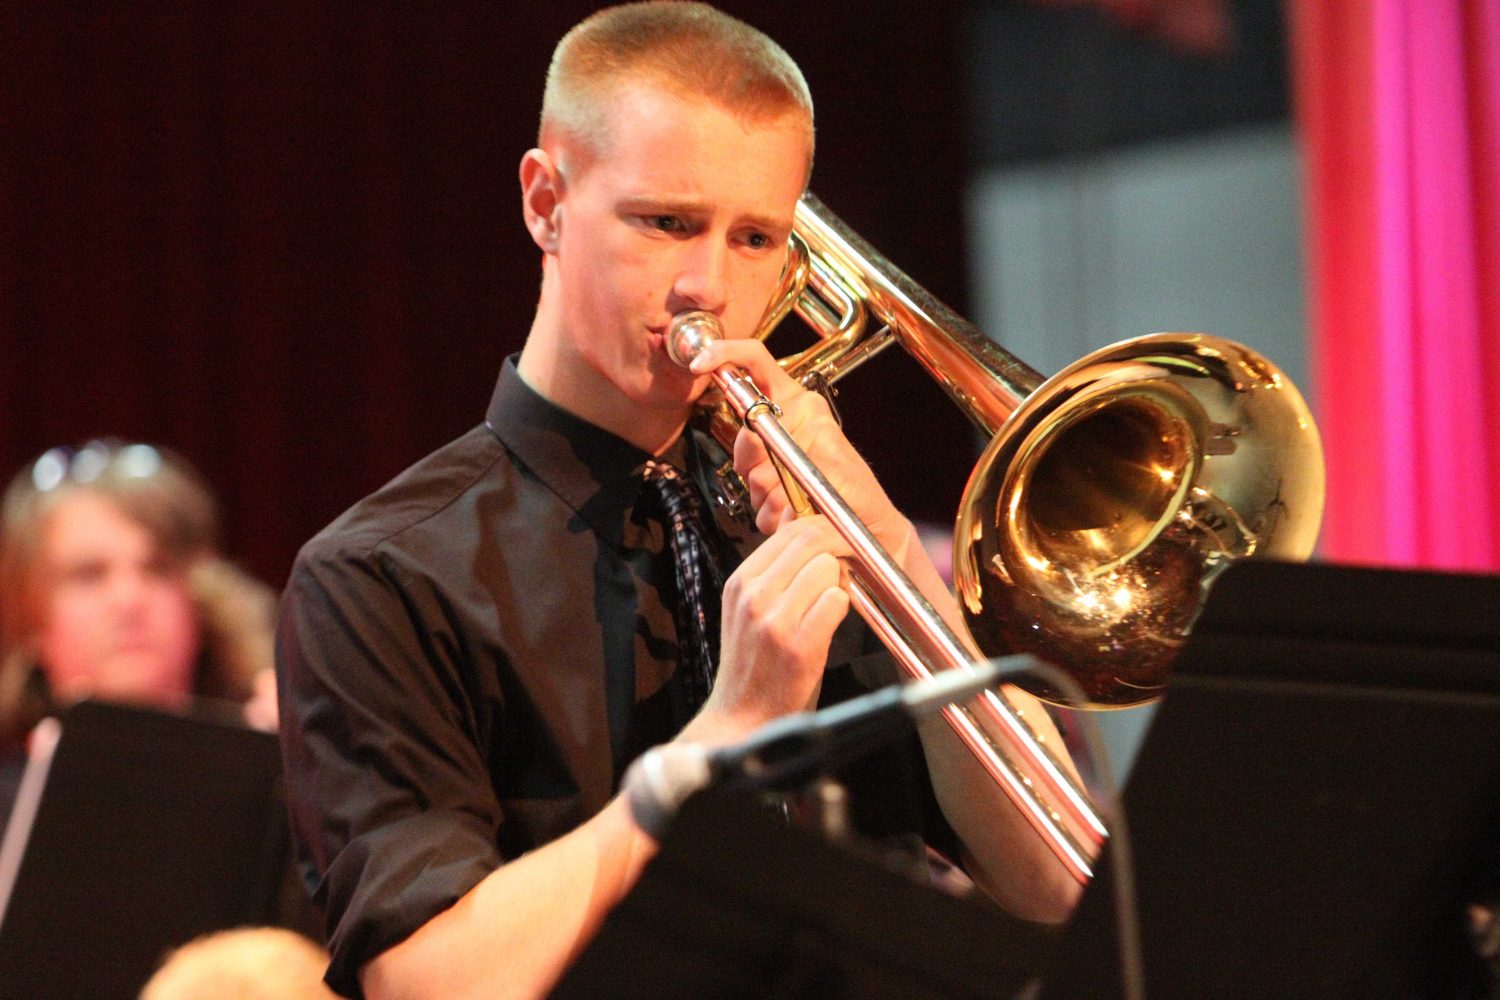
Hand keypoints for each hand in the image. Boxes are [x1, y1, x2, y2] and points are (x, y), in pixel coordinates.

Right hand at [681, 515, 850, 743]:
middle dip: (834, 552)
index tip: (833, 547)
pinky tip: (827, 626)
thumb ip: (775, 576)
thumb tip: (816, 541)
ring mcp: (775, 621)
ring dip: (836, 585)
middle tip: (840, 572)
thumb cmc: (752, 666)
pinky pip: (837, 601)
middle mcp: (753, 596)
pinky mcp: (799, 646)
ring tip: (825, 609)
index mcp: (740, 582)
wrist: (741, 719)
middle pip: (811, 542)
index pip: (789, 532)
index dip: (820, 533)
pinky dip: (840, 610)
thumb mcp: (748, 611)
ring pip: (827, 569)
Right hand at [688, 338, 912, 559]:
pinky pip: (754, 505)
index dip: (726, 355)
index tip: (702, 364)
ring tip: (799, 500)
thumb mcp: (830, 448)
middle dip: (755, 458)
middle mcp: (781, 429)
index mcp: (796, 405)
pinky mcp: (768, 495)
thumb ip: (785, 438)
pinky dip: (774, 515)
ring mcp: (772, 464)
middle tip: (779, 473)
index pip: (755, 363)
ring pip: (746, 473)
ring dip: (770, 493)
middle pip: (741, 433)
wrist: (867, 528)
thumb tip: (750, 432)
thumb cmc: (858, 487)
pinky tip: (795, 514)